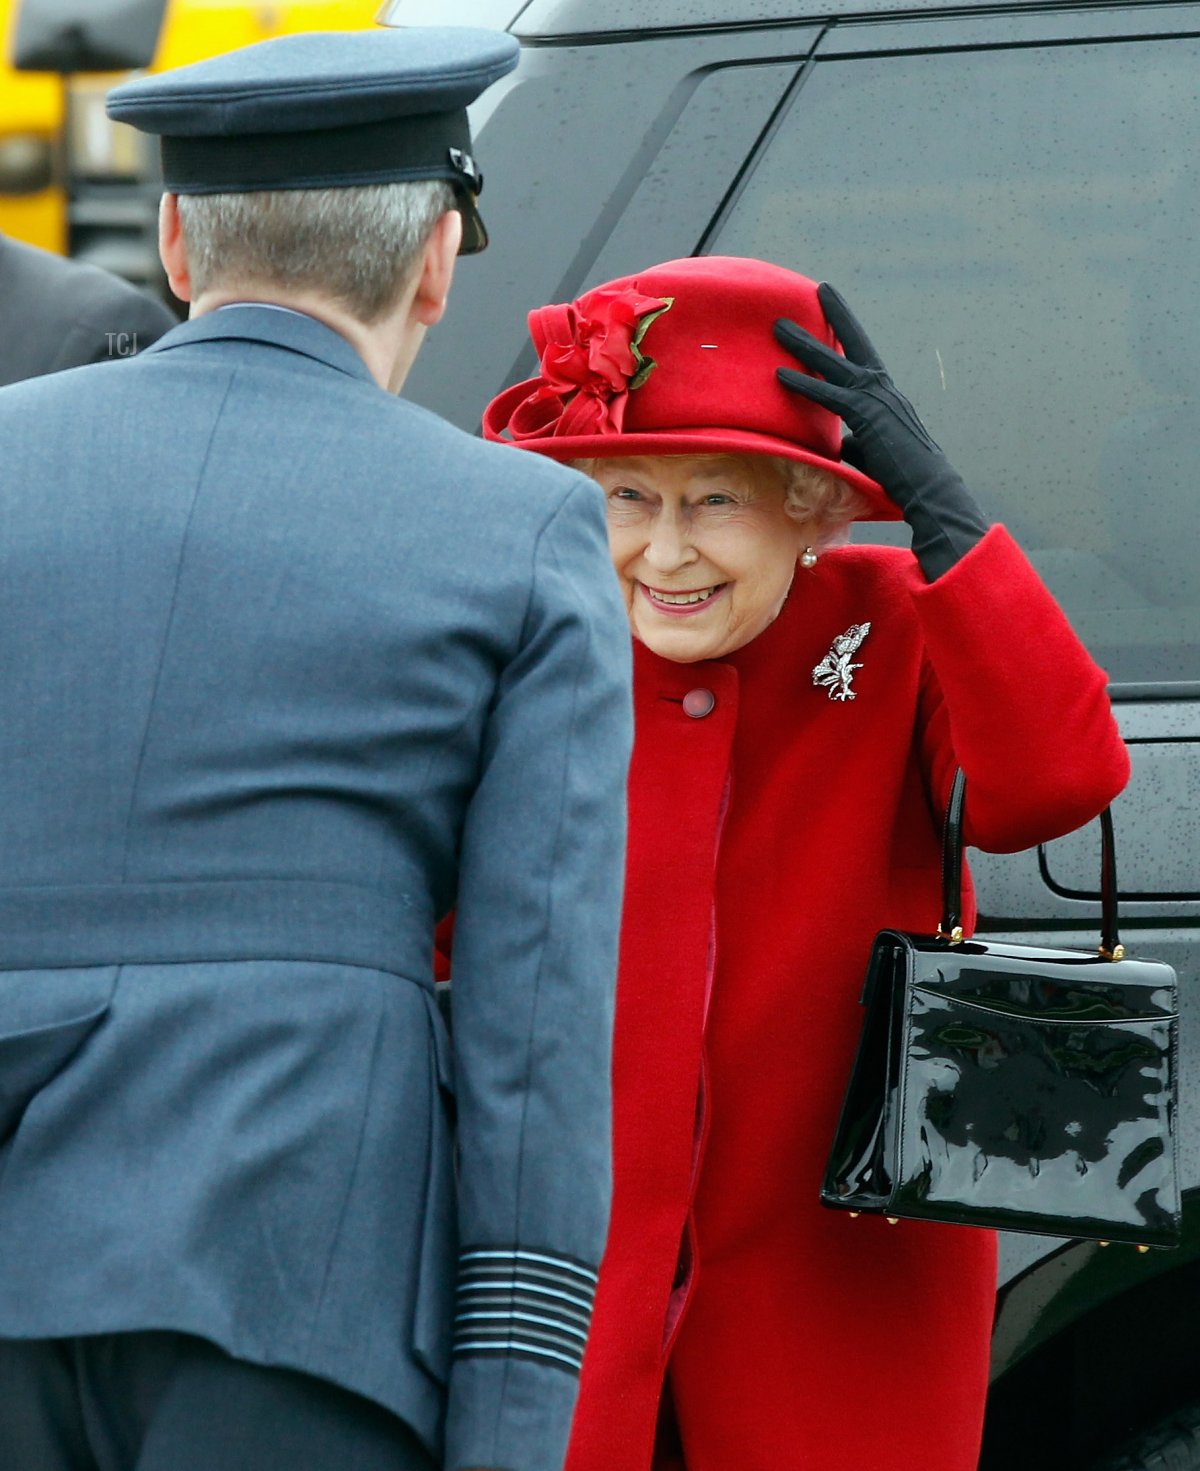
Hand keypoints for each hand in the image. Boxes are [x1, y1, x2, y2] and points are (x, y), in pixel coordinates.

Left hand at [775, 283, 986, 578]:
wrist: (930, 490)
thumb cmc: (905, 479)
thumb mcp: (874, 453)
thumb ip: (856, 441)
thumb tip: (840, 441)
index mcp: (887, 396)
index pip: (864, 357)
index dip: (848, 333)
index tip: (835, 309)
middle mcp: (884, 390)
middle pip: (854, 345)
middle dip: (835, 317)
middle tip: (818, 289)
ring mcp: (877, 399)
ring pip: (836, 364)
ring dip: (805, 345)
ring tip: (779, 326)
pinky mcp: (867, 416)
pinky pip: (830, 394)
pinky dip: (805, 384)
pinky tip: (781, 375)